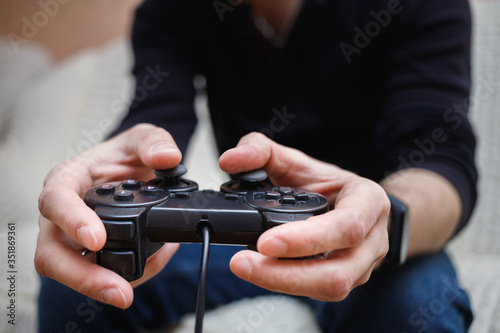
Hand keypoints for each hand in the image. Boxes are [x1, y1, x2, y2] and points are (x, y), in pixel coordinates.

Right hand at [35, 124, 181, 307]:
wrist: (131, 169)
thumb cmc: (124, 155)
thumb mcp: (141, 137)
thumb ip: (153, 142)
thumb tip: (167, 158)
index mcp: (67, 180)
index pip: (55, 201)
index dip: (72, 221)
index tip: (96, 239)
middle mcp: (62, 214)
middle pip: (52, 253)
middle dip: (82, 276)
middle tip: (116, 290)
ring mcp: (72, 238)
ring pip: (71, 271)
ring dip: (100, 287)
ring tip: (129, 293)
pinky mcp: (90, 255)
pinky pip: (102, 273)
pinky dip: (129, 274)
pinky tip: (153, 264)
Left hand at [219, 132, 389, 300]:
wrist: (344, 200)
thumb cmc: (324, 182)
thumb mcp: (296, 160)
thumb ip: (261, 152)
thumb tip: (229, 161)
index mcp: (367, 201)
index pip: (347, 225)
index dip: (308, 239)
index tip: (266, 242)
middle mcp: (372, 238)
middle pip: (338, 272)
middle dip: (286, 274)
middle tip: (243, 263)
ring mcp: (362, 265)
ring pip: (330, 288)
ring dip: (283, 283)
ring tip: (246, 267)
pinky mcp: (347, 281)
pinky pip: (318, 292)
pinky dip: (286, 284)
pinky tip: (262, 272)